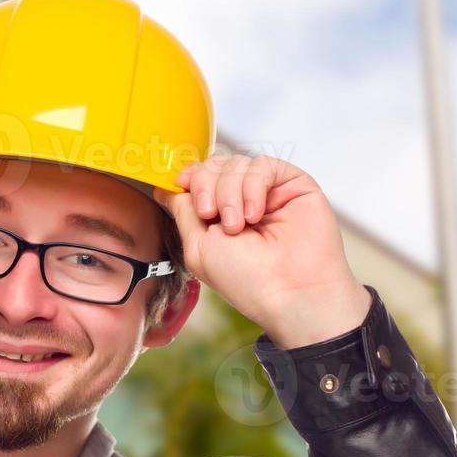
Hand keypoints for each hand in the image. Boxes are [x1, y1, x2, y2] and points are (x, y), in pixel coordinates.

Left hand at [152, 154, 371, 348]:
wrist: (290, 293)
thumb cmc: (246, 280)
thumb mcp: (198, 247)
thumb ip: (182, 211)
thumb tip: (164, 187)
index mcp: (219, 216)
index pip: (199, 177)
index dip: (189, 176)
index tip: (182, 184)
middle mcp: (243, 201)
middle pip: (214, 165)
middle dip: (206, 186)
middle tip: (211, 215)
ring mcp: (268, 192)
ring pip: (236, 163)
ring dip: (229, 192)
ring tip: (238, 225)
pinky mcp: (292, 185)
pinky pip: (262, 165)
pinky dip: (253, 186)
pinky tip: (255, 214)